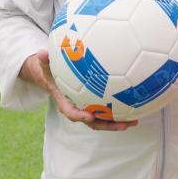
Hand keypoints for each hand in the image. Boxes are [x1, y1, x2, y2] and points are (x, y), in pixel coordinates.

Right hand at [20, 50, 137, 130]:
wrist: (53, 77)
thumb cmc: (50, 70)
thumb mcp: (45, 66)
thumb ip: (44, 60)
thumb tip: (40, 52)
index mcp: (65, 102)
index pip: (72, 112)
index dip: (80, 116)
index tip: (90, 116)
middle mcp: (78, 108)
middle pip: (93, 122)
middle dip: (107, 125)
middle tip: (123, 125)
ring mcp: (88, 108)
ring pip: (103, 120)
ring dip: (118, 122)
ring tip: (135, 121)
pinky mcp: (96, 105)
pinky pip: (108, 111)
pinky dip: (121, 111)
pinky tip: (136, 106)